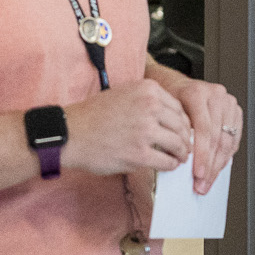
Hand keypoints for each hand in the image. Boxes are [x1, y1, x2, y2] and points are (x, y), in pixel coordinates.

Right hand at [62, 80, 191, 176]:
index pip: (179, 107)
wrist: (70, 134)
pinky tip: (168, 165)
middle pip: (182, 126)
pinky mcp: (139, 154)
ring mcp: (145, 131)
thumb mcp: (123, 94)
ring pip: (178, 144)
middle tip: (184, 147)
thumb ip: (147, 101)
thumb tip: (171, 117)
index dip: (184, 122)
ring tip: (179, 157)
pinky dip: (171, 165)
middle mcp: (150, 107)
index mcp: (147, 90)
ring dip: (181, 153)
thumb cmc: (92, 115)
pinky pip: (167, 161)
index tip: (183, 131)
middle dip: (185, 139)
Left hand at [162, 77, 243, 193]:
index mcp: (197, 93)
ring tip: (209, 179)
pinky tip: (218, 166)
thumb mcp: (165, 113)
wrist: (176, 86)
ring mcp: (228, 102)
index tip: (198, 173)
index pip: (204, 129)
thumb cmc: (168, 100)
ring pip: (228, 140)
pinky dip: (226, 155)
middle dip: (210, 164)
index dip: (202, 155)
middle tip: (203, 182)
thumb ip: (174, 134)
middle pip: (217, 137)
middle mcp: (216, 95)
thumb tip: (180, 164)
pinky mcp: (235, 111)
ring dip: (219, 164)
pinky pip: (234, 138)